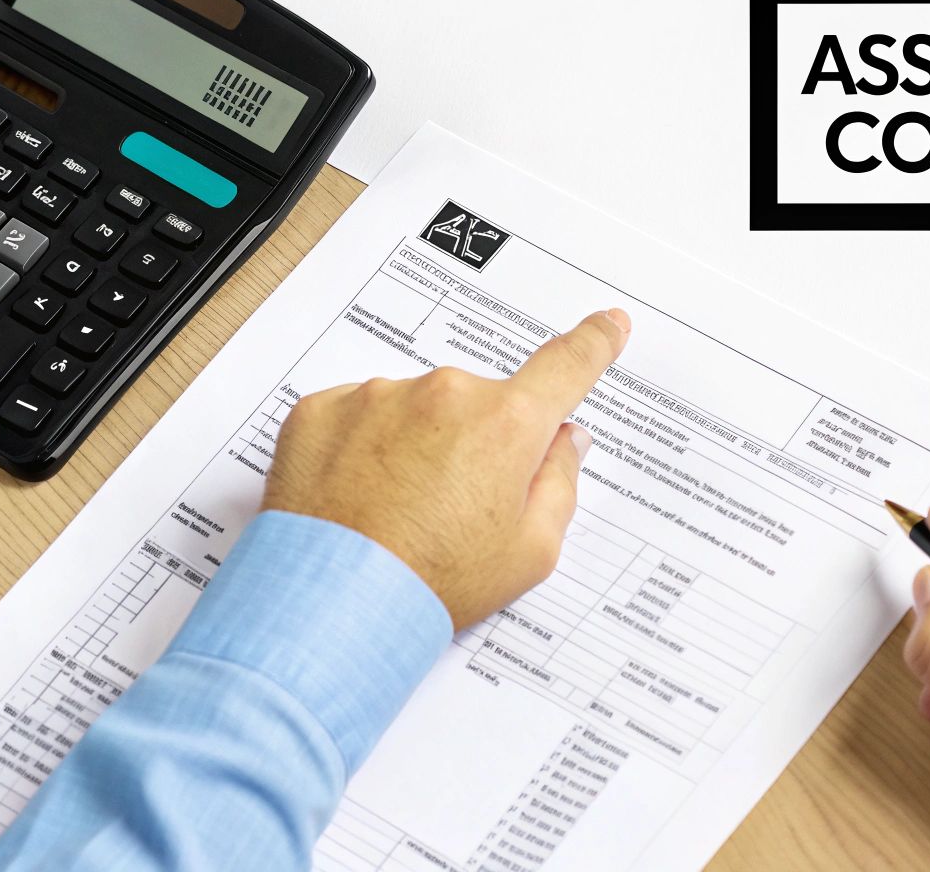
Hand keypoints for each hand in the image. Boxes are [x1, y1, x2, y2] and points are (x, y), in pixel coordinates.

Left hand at [261, 309, 630, 629]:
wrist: (331, 605)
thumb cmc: (434, 584)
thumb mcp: (529, 553)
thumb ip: (559, 484)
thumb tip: (562, 440)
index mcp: (506, 426)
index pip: (566, 368)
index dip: (593, 343)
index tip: (608, 325)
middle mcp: (444, 394)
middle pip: (479, 406)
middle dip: (476, 444)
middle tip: (453, 510)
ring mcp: (377, 397)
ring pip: (414, 410)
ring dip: (414, 447)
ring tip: (396, 514)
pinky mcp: (322, 410)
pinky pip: (357, 417)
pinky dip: (361, 451)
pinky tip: (358, 499)